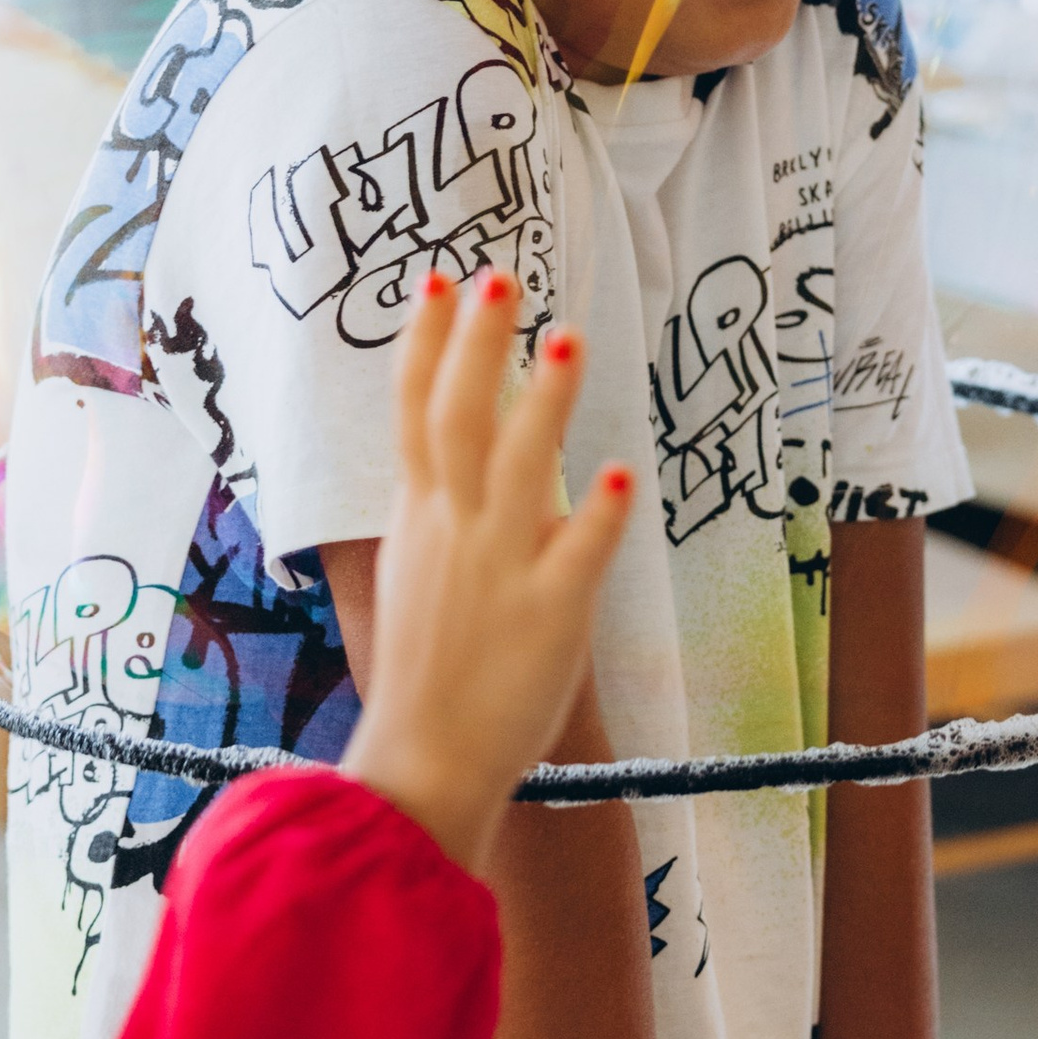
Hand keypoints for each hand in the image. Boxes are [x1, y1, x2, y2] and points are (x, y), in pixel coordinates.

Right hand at [343, 270, 632, 878]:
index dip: (424, 345)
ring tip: (567, 340)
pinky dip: (595, 517)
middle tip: (499, 276)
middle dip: (477, 345)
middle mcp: (456, 531)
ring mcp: (500, 572)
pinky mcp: (550, 617)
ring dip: (541, 406)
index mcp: (422, 518)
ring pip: (517, 472)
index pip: (415, 414)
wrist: (423, 763)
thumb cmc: (428, 668)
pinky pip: (575, 558)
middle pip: (459, 421)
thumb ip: (441, 506)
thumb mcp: (419, 570)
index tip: (436, 280)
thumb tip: (456, 449)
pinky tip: (622, 476)